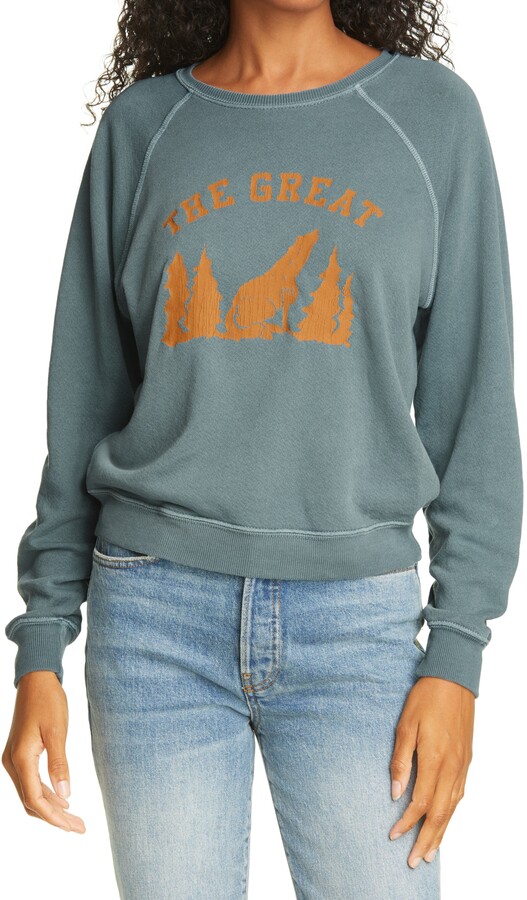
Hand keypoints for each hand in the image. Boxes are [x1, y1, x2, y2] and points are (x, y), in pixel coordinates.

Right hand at [2, 671, 85, 832]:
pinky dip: (45, 795)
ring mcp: (13, 760)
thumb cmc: (48, 701)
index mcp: (21, 758)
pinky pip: (29, 783)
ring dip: (50, 809)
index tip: (74, 826)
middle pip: (31, 802)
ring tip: (74, 819)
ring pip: (29, 794)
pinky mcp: (19, 755)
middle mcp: (12, 763)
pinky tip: (62, 800)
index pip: (35, 799)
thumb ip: (60, 763)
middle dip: (55, 818)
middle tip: (79, 827)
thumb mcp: (57, 730)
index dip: (54, 818)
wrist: (36, 680)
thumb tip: (65, 795)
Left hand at [389, 676, 474, 867]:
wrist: (454, 678)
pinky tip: (445, 821)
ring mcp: (462, 765)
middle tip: (415, 861)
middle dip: (426, 839)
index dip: (407, 823)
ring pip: (452, 808)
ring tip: (430, 851)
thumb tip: (396, 792)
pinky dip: (451, 813)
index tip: (394, 835)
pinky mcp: (466, 760)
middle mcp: (452, 767)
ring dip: (441, 832)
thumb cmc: (426, 697)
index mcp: (435, 758)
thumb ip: (400, 760)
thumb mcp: (405, 724)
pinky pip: (459, 795)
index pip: (420, 802)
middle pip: (440, 813)